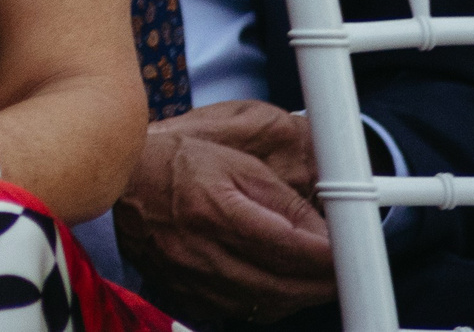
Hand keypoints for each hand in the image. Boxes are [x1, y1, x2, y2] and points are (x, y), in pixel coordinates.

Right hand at [113, 109, 335, 323]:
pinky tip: (275, 291)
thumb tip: (320, 229)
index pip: (288, 246)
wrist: (125, 181)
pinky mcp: (181, 292)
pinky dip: (263, 305)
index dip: (327, 255)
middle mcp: (200, 250)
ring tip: (313, 282)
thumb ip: (280, 198)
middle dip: (319, 284)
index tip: (348, 253)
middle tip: (341, 275)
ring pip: (260, 305)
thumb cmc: (177, 163)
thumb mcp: (235, 162)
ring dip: (296, 298)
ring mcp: (189, 277)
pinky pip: (234, 312)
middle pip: (279, 285)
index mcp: (215, 211)